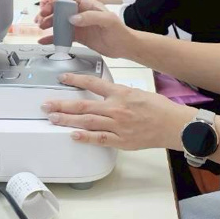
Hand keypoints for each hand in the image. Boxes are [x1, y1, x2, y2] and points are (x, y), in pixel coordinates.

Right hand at [36, 0, 136, 58]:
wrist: (124, 46)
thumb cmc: (119, 31)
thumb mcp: (107, 20)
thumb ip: (90, 17)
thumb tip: (72, 18)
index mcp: (88, 5)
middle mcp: (81, 13)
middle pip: (60, 8)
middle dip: (48, 10)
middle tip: (41, 16)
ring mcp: (79, 25)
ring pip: (59, 21)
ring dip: (49, 23)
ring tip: (41, 27)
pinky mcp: (79, 36)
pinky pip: (63, 36)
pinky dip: (53, 38)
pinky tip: (45, 41)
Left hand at [42, 73, 195, 150]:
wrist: (173, 124)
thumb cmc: (158, 108)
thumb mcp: (136, 92)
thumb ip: (117, 93)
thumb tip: (102, 93)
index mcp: (120, 92)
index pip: (93, 82)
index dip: (75, 79)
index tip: (62, 78)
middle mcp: (116, 108)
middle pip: (83, 105)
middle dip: (62, 105)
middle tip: (46, 105)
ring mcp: (117, 125)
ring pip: (87, 121)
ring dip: (67, 120)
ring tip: (53, 119)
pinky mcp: (121, 140)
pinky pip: (99, 139)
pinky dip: (85, 137)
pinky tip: (72, 135)